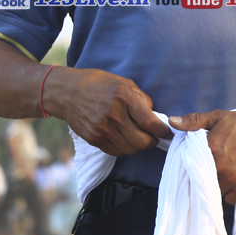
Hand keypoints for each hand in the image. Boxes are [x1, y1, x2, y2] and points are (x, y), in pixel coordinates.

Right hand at [48, 67, 172, 156]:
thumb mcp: (123, 82)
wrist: (67, 92)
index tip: (167, 133)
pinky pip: (116, 152)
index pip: (150, 122)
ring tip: (135, 135)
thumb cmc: (98, 84)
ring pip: (130, 150)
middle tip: (152, 137)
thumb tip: (155, 116)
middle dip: (151, 142)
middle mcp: (114, 115)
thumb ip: (141, 99)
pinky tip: (121, 137)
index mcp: (124, 97)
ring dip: (137, 146)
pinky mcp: (94, 139)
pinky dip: (123, 147)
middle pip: (142, 142)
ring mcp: (103, 129)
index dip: (163, 131)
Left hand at [169, 109, 235, 204]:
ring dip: (217, 185)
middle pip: (203, 179)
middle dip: (205, 175)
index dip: (193, 164)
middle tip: (213, 168)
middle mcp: (221, 167)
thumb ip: (194, 120)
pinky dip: (230, 192)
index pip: (192, 164)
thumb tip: (172, 122)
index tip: (197, 163)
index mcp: (212, 149)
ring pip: (216, 191)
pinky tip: (234, 180)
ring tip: (224, 174)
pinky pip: (230, 199)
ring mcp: (235, 179)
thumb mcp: (219, 117)